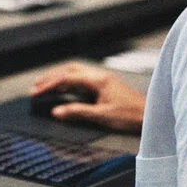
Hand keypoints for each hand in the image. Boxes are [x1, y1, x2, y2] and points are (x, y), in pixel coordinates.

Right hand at [31, 61, 145, 132]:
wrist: (150, 115)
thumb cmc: (131, 115)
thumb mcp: (102, 116)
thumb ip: (78, 112)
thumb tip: (57, 112)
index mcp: (98, 80)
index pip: (67, 78)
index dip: (50, 84)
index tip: (37, 92)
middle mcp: (100, 76)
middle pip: (70, 70)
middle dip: (51, 77)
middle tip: (36, 86)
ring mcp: (103, 80)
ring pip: (76, 73)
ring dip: (59, 78)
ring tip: (45, 86)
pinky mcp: (105, 86)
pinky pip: (82, 79)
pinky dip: (69, 83)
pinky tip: (64, 90)